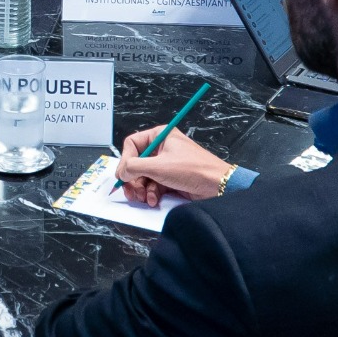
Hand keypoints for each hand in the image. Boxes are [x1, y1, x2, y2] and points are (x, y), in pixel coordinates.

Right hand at [116, 127, 233, 203]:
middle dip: (132, 179)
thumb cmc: (194, 169)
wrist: (217, 186)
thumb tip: (121, 172)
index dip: (125, 160)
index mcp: (160, 136)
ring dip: (141, 189)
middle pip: (136, 163)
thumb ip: (134, 167)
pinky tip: (154, 200)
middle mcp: (162, 149)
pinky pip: (153, 185)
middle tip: (130, 191)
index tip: (122, 174)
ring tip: (143, 197)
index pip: (132, 144)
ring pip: (143, 177)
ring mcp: (166, 164)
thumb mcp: (158, 167)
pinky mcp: (170, 178)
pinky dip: (151, 194)